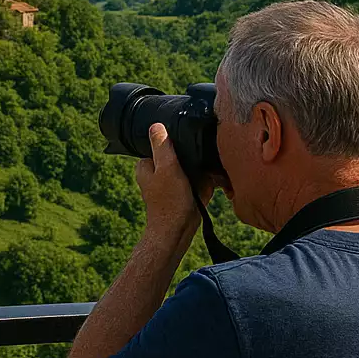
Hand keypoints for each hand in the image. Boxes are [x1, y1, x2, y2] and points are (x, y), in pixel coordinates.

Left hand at [135, 123, 205, 247]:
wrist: (178, 232)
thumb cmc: (169, 202)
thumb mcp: (166, 168)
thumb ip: (161, 146)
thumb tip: (155, 125)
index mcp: (146, 165)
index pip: (163, 144)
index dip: (178, 145)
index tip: (187, 150)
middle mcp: (156, 173)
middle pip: (180, 155)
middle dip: (193, 159)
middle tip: (197, 170)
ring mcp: (171, 183)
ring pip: (192, 167)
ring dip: (202, 171)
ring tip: (203, 180)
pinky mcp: (184, 192)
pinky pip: (199, 181)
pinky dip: (207, 182)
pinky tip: (212, 186)